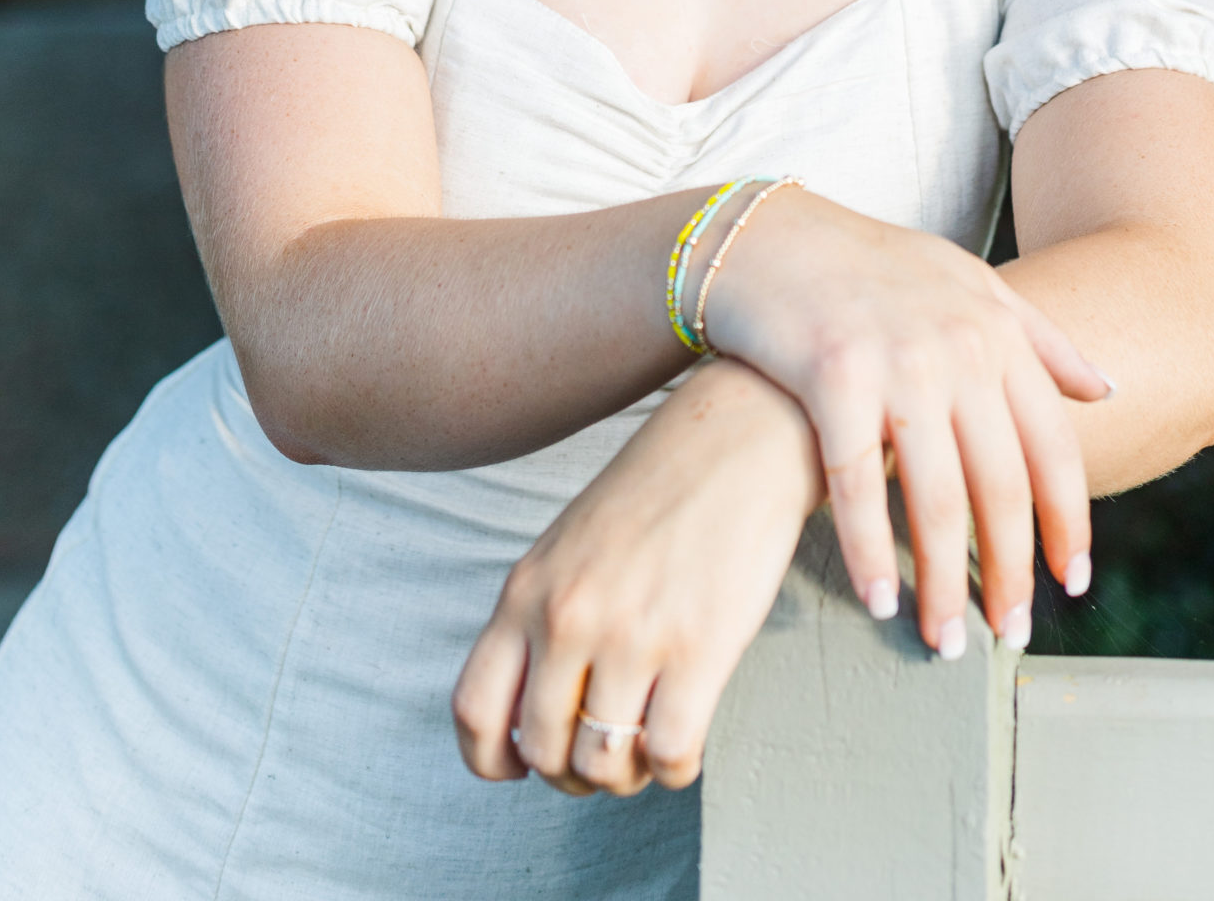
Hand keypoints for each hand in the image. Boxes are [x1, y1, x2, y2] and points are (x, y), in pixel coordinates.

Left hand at [453, 357, 822, 796]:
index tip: (520, 767)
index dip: (492, 760)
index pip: (475, 709)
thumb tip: (539, 710)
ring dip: (624, 775)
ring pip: (603, 763)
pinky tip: (685, 739)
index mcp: (528, 589)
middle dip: (572, 772)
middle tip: (603, 753)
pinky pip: (667, 756)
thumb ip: (544, 617)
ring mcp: (632, 634)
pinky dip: (674, 768)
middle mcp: (569, 616)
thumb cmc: (659, 491)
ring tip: (644, 746)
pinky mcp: (698, 648)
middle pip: (543, 750)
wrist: (739, 438)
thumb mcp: (570, 546)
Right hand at [699, 192, 1110, 653]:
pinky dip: (871, 553)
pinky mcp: (833, 377)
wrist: (766, 237)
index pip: (1053, 448)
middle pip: (1003, 486)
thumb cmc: (866, 266)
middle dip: (1010, 572)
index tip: (1072, 584)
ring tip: (945, 641)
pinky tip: (878, 599)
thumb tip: (1107, 389)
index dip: (1069, 524)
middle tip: (1011, 634)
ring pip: (937, 499)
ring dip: (943, 583)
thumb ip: (1039, 336)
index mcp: (996, 330)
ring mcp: (898, 362)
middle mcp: (958, 348)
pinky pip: (859, 486)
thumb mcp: (965, 280)